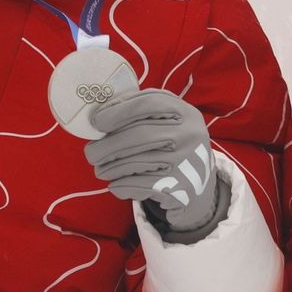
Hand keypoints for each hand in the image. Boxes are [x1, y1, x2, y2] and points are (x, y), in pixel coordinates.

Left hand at [86, 89, 225, 236]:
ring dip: (110, 167)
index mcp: (186, 113)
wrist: (201, 187)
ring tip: (100, 169)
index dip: (119, 110)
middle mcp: (190, 135)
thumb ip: (142, 112)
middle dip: (107, 145)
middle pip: (139, 135)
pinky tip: (115, 184)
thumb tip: (99, 115)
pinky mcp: (179, 189)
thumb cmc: (174, 147)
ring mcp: (187, 163)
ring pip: (136, 162)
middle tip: (90, 152)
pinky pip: (139, 185)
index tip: (97, 121)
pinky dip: (121, 185)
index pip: (150, 103)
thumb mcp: (169, 123)